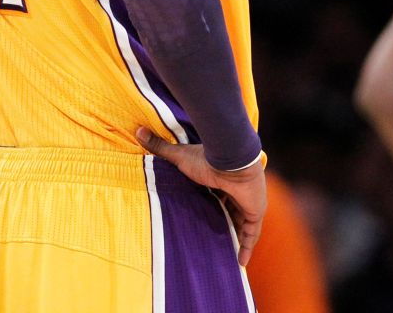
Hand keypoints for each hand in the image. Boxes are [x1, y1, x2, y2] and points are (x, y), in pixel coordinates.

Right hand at [136, 127, 266, 266]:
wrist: (230, 160)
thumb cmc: (205, 158)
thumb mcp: (178, 156)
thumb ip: (160, 147)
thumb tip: (137, 131)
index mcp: (220, 178)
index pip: (218, 194)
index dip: (213, 203)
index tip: (204, 213)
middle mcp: (236, 190)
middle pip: (231, 210)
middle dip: (225, 222)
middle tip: (215, 238)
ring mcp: (248, 201)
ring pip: (242, 223)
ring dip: (235, 236)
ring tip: (226, 252)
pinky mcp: (254, 211)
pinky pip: (251, 233)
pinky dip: (246, 246)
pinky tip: (241, 261)